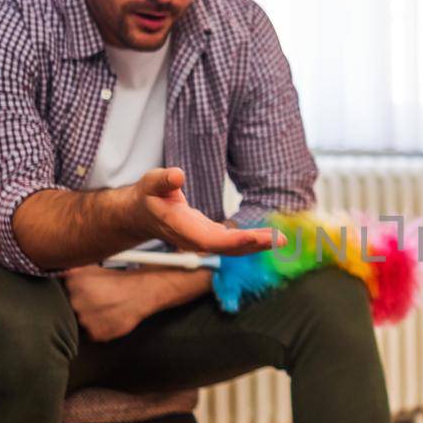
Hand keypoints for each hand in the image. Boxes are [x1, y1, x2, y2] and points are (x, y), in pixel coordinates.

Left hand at [61, 265, 162, 341]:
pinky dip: (98, 327)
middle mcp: (75, 301)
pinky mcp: (95, 333)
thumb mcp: (91, 268)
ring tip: (104, 308)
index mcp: (72, 282)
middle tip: (95, 301)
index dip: (69, 293)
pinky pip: (90, 333)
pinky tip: (108, 317)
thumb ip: (69, 273)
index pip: (58, 293)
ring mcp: (84, 319)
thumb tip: (48, 274)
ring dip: (88, 317)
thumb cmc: (118, 279)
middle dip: (79, 306)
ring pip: (78, 322)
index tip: (80, 293)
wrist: (142, 292)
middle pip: (67, 308)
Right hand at [130, 168, 284, 256]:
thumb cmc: (148, 196)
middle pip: (226, 248)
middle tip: (279, 240)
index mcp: (180, 227)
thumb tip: (177, 175)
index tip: (252, 237)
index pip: (209, 239)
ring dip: (256, 245)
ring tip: (280, 240)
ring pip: (232, 248)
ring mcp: (202, 239)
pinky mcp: (209, 236)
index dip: (231, 241)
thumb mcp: (151, 182)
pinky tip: (267, 237)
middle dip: (253, 245)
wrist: (142, 214)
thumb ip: (163, 179)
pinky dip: (250, 240)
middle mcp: (193, 238)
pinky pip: (232, 242)